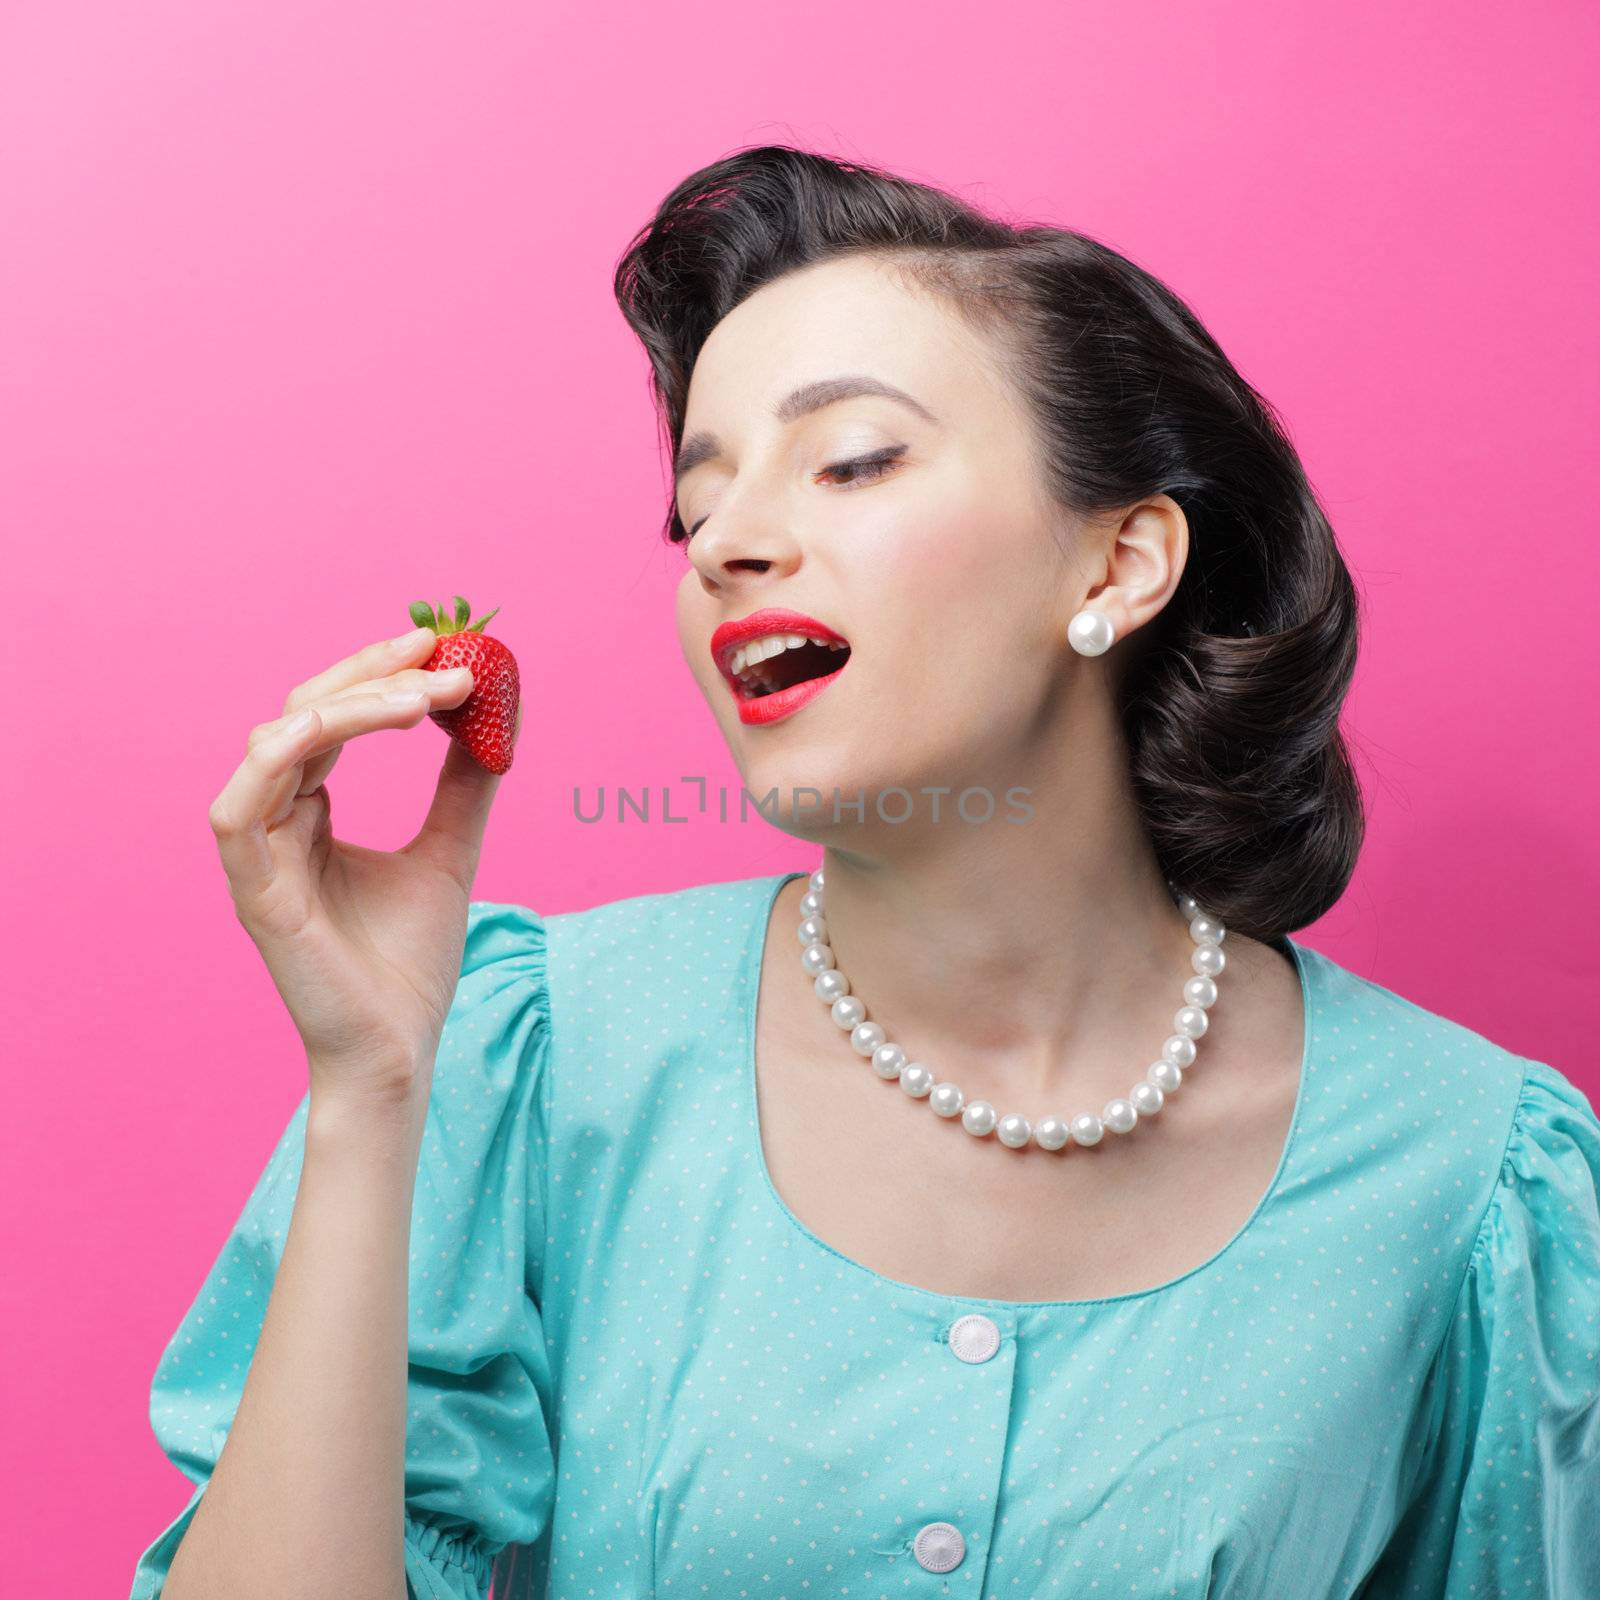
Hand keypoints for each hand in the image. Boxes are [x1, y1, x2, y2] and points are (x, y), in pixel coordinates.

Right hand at [206, 626, 524, 1103]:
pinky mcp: (251, 889)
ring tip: (428, 695)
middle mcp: (276, 821)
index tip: (445, 642)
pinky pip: (241, 805)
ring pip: (277, 741)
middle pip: (302, 711)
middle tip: (440, 647)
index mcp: (311, 812)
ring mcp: (256, 854)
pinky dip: (288, 751)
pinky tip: (348, 723)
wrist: (400, 1049)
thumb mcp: (450, 852)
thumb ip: (463, 787)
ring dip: (351, 705)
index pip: (333, 715)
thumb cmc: (410, 963)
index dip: (382, 673)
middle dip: (372, 672)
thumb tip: (496, 717)